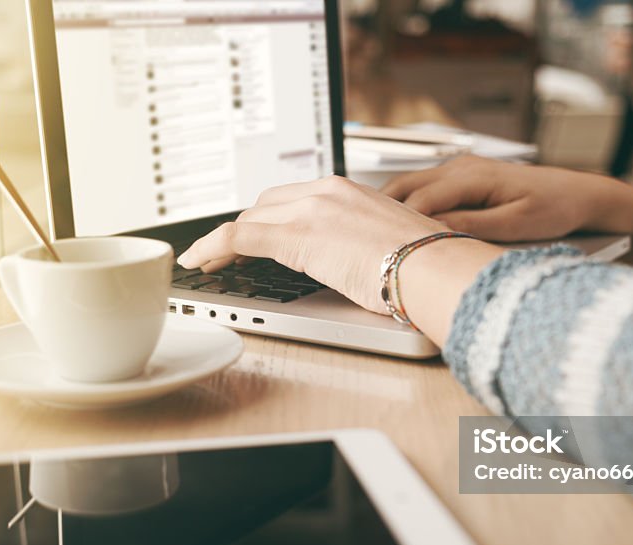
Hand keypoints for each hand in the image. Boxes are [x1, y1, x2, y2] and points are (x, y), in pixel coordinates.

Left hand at [177, 176, 444, 312]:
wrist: (432, 266)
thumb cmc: (422, 264)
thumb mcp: (387, 243)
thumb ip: (362, 243)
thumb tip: (356, 265)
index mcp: (347, 190)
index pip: (293, 198)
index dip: (267, 219)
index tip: (258, 234)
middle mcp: (324, 192)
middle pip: (265, 206)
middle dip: (244, 229)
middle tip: (228, 253)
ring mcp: (309, 211)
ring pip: (249, 221)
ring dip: (223, 242)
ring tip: (208, 262)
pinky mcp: (296, 236)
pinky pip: (238, 238)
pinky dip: (211, 247)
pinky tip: (199, 262)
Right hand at [382, 155, 601, 241]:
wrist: (578, 193)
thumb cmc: (553, 208)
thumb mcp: (515, 224)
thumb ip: (473, 225)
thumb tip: (435, 231)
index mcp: (472, 176)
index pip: (421, 199)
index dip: (399, 223)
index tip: (380, 245)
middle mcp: (461, 167)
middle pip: (405, 186)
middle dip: (379, 210)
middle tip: (356, 235)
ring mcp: (460, 169)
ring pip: (409, 185)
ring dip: (387, 206)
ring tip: (365, 230)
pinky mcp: (463, 177)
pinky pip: (423, 187)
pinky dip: (404, 203)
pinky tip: (394, 223)